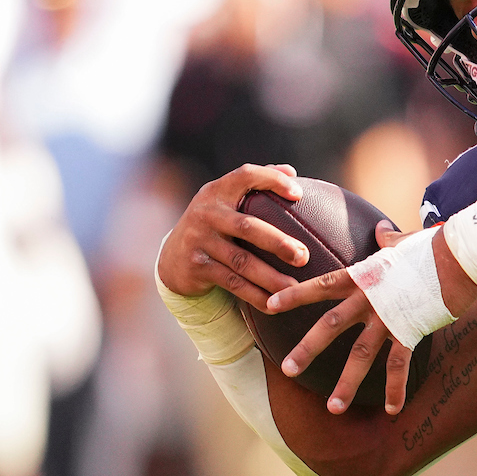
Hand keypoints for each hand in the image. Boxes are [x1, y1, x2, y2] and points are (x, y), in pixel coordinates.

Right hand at [157, 164, 308, 307]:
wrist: (172, 258)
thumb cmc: (215, 225)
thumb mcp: (226, 202)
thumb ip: (255, 185)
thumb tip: (292, 171)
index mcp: (218, 191)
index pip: (245, 176)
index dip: (272, 180)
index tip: (299, 194)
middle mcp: (206, 213)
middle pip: (247, 227)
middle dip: (278, 242)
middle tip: (304, 256)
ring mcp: (199, 240)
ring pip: (241, 261)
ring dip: (270, 277)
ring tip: (295, 288)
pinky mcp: (197, 266)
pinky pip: (232, 283)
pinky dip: (255, 295)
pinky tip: (275, 305)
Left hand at [265, 219, 416, 416]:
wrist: (461, 256)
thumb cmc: (435, 246)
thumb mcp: (404, 240)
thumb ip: (387, 240)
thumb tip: (381, 231)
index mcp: (363, 276)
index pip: (320, 286)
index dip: (293, 295)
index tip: (269, 305)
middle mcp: (368, 299)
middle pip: (330, 325)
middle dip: (307, 348)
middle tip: (287, 369)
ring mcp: (388, 318)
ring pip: (360, 355)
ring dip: (346, 383)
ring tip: (332, 408)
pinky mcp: (411, 331)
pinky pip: (399, 366)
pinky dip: (396, 390)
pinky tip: (392, 410)